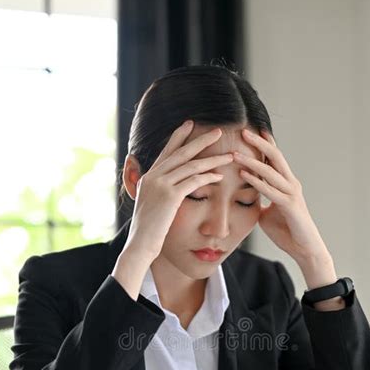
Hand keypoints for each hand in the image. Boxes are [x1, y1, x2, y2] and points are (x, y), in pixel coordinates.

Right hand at [123, 121, 233, 260]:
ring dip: (212, 160)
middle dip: (201, 140)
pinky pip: (194, 181)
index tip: (190, 124)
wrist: (140, 245)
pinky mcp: (170, 195)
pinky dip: (208, 177)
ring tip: (229, 155)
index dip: (179, 137)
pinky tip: (220, 177)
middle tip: (218, 131)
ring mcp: (161, 184)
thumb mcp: (151, 207)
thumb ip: (159, 194)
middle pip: (181, 152)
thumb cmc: (148, 232)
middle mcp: (153, 176)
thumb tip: (170, 190)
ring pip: (191, 165)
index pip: (166, 152)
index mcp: (148, 177)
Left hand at [232, 128, 329, 263]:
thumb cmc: (287, 232)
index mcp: (287, 183)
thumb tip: (245, 198)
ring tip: (235, 153)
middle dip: (259, 143)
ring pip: (271, 171)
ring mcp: (292, 194)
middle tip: (243, 130)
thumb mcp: (268, 214)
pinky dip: (257, 181)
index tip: (250, 131)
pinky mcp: (290, 206)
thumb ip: (259, 201)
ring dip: (252, 161)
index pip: (275, 159)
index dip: (264, 144)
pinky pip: (271, 191)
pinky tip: (244, 175)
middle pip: (275, 157)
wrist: (304, 249)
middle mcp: (291, 184)